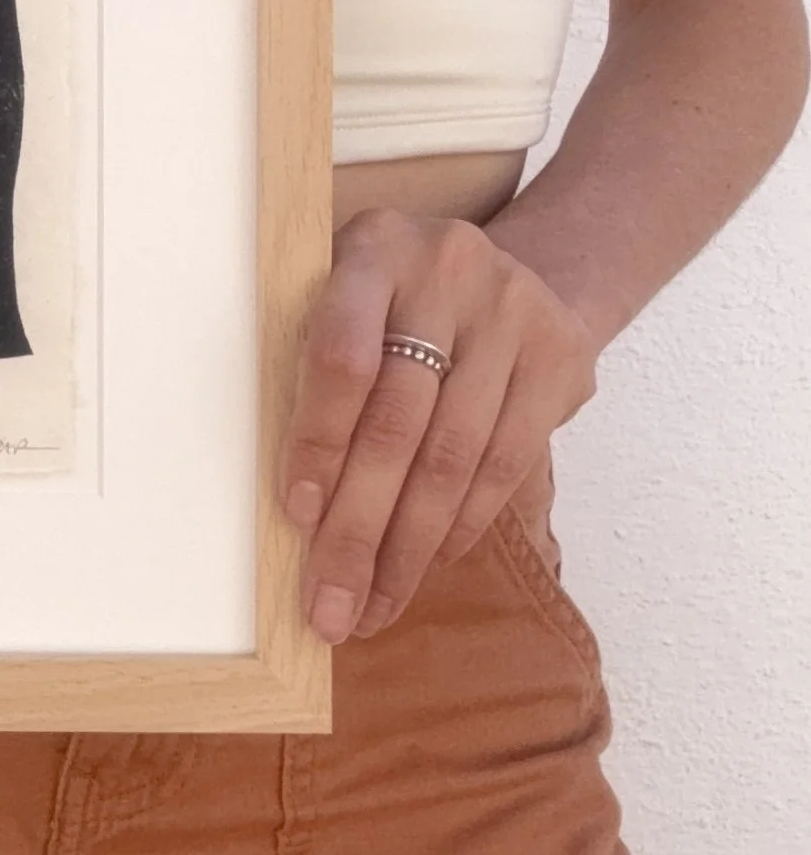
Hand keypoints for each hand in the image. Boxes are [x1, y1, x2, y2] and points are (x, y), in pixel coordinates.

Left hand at [279, 207, 598, 643]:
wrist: (523, 267)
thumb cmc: (399, 298)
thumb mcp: (348, 293)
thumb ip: (316, 364)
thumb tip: (294, 500)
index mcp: (375, 249)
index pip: (342, 356)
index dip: (318, 441)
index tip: (297, 515)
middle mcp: (447, 273)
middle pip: (398, 423)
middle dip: (359, 528)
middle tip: (331, 605)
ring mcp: (512, 314)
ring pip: (454, 456)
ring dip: (411, 547)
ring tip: (373, 605)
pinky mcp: (561, 360)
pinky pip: (506, 463)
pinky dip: (463, 523)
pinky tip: (430, 562)